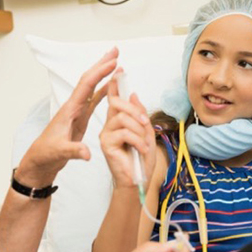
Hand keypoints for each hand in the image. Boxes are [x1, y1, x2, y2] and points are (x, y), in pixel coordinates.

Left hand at [17, 48, 118, 186]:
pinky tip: (113, 86)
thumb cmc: (47, 154)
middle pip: (89, 80)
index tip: (113, 62)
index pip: (86, 86)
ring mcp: (77, 111)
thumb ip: (74, 151)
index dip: (100, 73)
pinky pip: (95, 100)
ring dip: (104, 74)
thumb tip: (88, 153)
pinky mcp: (81, 118)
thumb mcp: (60, 153)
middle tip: (115, 50)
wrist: (40, 160)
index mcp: (69, 110)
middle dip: (102, 64)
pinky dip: (105, 91)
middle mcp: (73, 106)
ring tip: (117, 62)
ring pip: (93, 87)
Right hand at [99, 69, 156, 188]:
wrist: (138, 181)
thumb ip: (140, 114)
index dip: (115, 84)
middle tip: (146, 123)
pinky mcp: (105, 144)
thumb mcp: (146, 133)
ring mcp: (106, 134)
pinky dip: (137, 140)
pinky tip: (141, 149)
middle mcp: (109, 125)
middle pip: (117, 104)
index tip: (119, 71)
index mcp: (118, 121)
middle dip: (135, 110)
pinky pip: (123, 132)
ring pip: (122, 118)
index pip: (114, 99)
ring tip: (145, 144)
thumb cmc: (141, 160)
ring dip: (139, 130)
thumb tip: (133, 94)